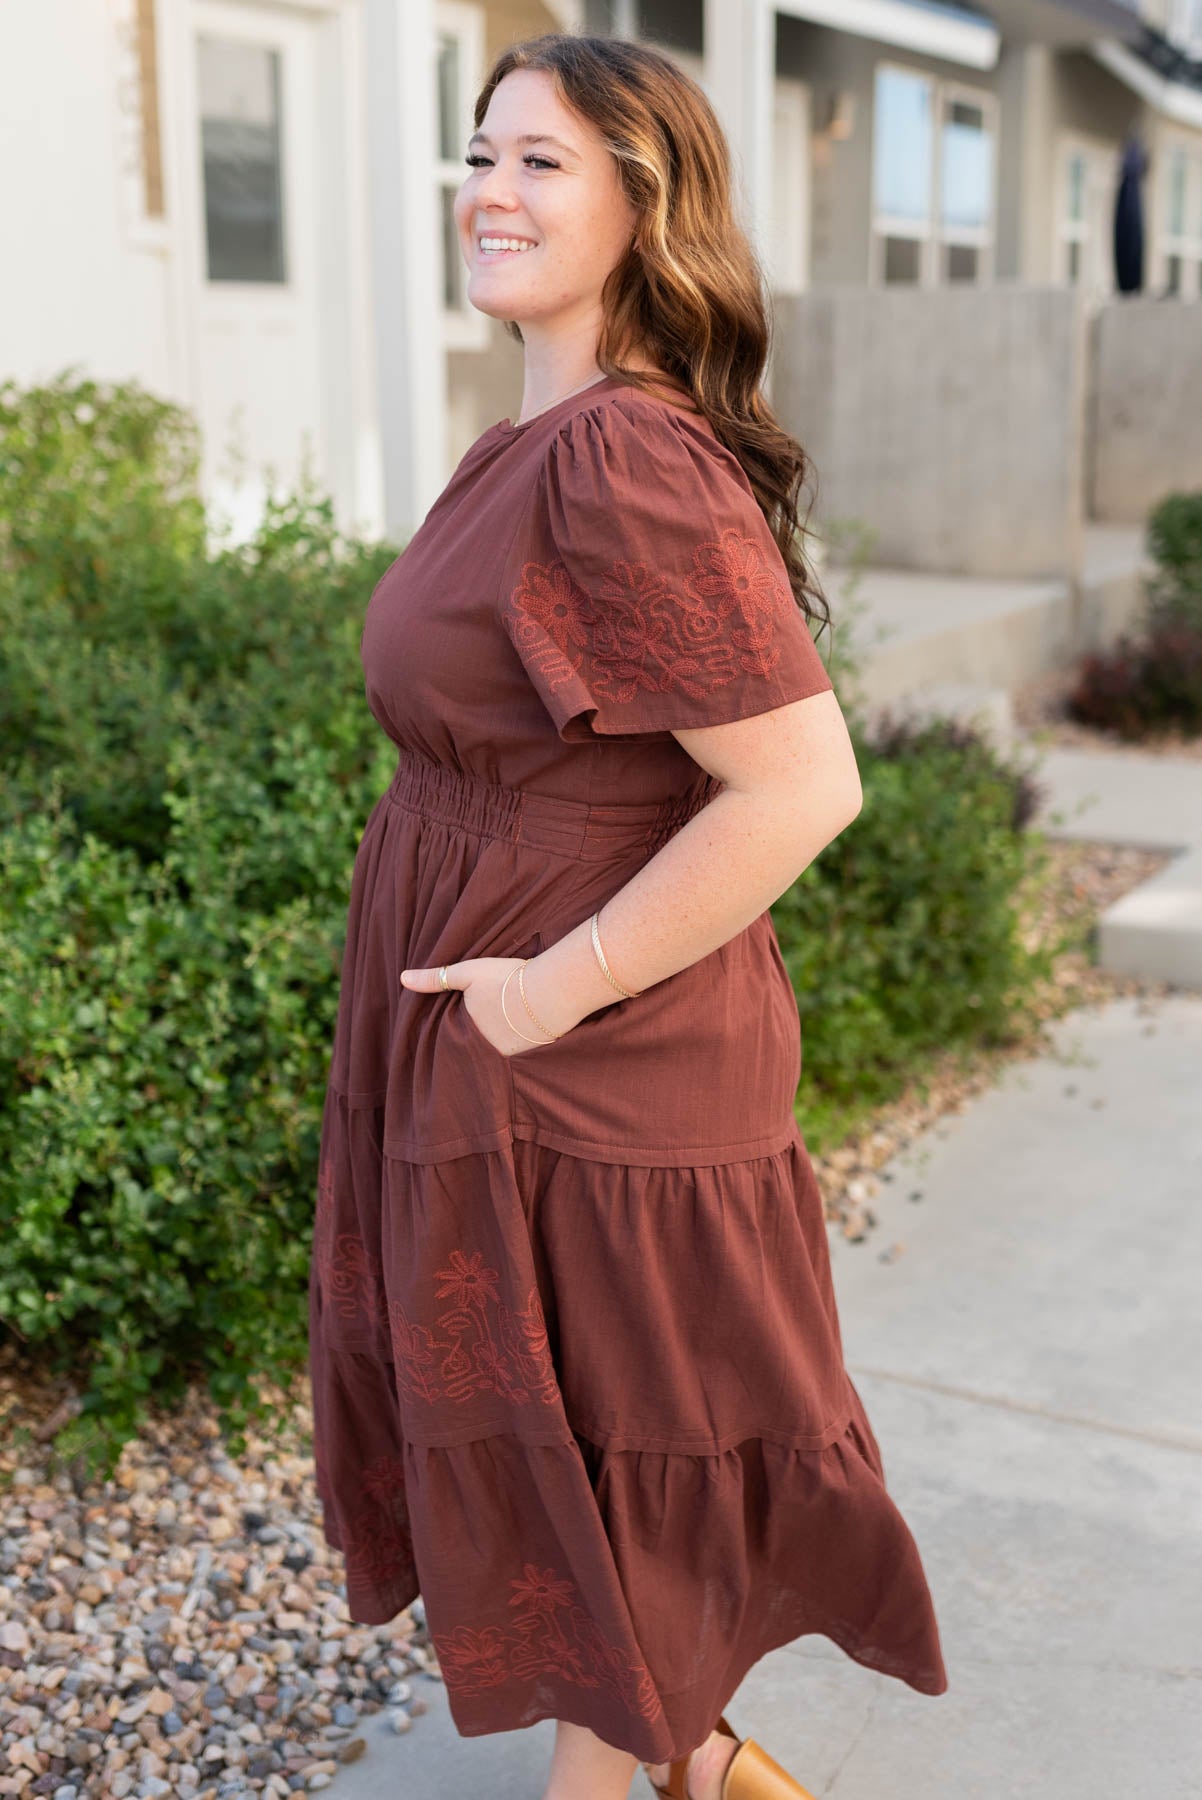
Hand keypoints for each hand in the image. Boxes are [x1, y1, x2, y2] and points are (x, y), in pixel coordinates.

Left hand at [399, 956, 570, 1056]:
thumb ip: (436, 978)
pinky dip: (518, 1043)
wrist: (552, 992)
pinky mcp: (530, 1059)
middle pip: (475, 1044)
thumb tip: (403, 978)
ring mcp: (508, 1059)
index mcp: (465, 1033)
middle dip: (478, 1036)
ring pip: (496, 1050)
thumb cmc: (507, 979)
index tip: (471, 1010)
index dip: (460, 1022)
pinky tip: (524, 1028)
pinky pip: (517, 1053)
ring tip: (508, 1021)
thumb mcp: (468, 972)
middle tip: (492, 1016)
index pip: (454, 1033)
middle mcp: (484, 1052)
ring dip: (499, 1040)